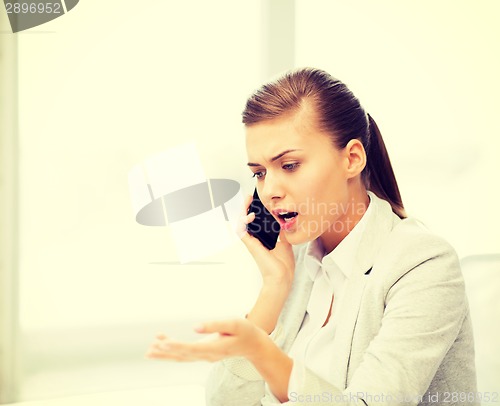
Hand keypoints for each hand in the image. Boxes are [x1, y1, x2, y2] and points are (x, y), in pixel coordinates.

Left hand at [145, 318, 266, 362]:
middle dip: (165, 353)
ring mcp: (205, 355)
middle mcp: (208, 355)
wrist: (253, 344)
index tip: (163, 343)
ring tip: (150, 350)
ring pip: (181, 357)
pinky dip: (173, 349)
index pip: (192, 349)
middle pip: (183, 356)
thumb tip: (195, 327)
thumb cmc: (244, 331)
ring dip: (165, 353)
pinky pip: (185, 353)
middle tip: (150, 349)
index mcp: (215, 348)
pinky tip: (163, 341)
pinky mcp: (203, 352)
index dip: (177, 347)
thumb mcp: (234, 323)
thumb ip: (214, 324)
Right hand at [238, 194, 294, 288]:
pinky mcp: (250, 245)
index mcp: (262, 239)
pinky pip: (241, 231)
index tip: (257, 201)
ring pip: (241, 223)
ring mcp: (251, 242)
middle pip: (246, 220)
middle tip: (249, 197)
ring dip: (242, 211)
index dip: (254, 211)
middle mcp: (254, 240)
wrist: (282, 277)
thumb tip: (285, 223)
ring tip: (247, 201)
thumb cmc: (283, 265)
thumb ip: (283, 233)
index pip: (255, 222)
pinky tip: (249, 215)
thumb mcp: (286, 243)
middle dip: (246, 207)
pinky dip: (243, 222)